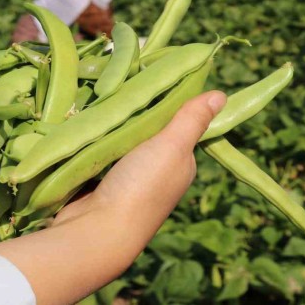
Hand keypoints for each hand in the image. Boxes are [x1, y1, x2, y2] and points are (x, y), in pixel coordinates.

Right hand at [0, 91, 226, 304]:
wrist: (96, 231)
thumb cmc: (141, 188)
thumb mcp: (172, 148)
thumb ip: (191, 120)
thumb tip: (222, 93)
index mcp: (179, 164)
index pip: (177, 124)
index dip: (165, 101)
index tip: (148, 74)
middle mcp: (156, 172)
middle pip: (145, 130)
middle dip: (132, 110)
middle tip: (116, 82)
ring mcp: (125, 179)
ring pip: (118, 139)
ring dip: (108, 124)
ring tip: (97, 96)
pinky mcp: (98, 182)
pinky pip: (97, 152)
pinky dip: (91, 139)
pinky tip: (83, 122)